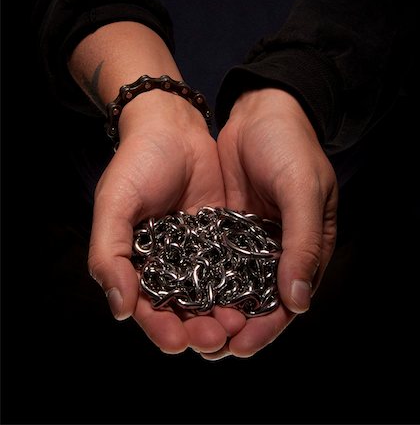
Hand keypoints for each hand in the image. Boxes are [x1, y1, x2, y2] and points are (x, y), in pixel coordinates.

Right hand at [87, 91, 244, 353]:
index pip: (149, 308)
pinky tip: (258, 296)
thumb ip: (108, 254)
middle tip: (218, 338)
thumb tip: (119, 310)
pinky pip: (236, 264)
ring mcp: (201, 251)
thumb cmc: (136, 164)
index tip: (177, 341)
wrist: (172, 130)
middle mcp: (172, 264)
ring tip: (241, 322)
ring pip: (215, 293)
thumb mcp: (114, 205)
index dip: (161, 328)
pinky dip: (246, 282)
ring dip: (226, 312)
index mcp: (140, 264)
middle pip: (186, 309)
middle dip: (200, 327)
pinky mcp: (225, 236)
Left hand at [212, 88, 338, 358]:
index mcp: (304, 249)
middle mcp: (276, 251)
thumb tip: (298, 303)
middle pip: (255, 300)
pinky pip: (210, 258)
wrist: (261, 111)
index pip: (287, 300)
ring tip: (187, 326)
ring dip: (211, 307)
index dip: (266, 327)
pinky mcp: (224, 227)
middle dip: (233, 324)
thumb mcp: (303, 190)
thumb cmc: (291, 147)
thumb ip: (301, 245)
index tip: (239, 345)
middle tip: (206, 343)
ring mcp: (247, 241)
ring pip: (230, 285)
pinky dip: (197, 276)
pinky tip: (178, 292)